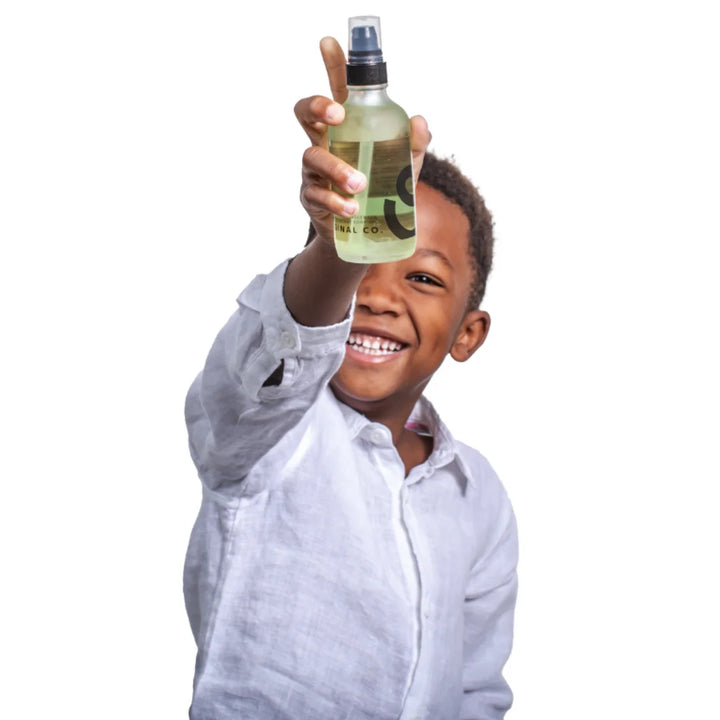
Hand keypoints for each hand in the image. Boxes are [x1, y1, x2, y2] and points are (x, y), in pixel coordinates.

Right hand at [294, 37, 430, 244]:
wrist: (366, 236)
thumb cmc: (382, 192)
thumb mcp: (405, 167)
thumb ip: (414, 144)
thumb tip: (420, 121)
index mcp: (347, 129)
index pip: (338, 91)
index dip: (332, 65)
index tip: (330, 43)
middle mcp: (325, 144)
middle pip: (305, 113)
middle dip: (316, 106)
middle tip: (338, 114)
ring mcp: (314, 172)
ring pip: (312, 158)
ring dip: (336, 168)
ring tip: (359, 184)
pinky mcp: (312, 199)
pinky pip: (316, 195)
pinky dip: (336, 202)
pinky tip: (352, 209)